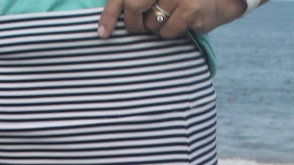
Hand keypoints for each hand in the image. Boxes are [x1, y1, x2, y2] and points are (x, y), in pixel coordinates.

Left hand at [98, 0, 248, 39]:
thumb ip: (139, 1)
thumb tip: (106, 26)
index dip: (110, 14)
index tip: (102, 33)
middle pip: (133, 7)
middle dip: (133, 24)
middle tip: (139, 28)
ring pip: (151, 23)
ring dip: (156, 27)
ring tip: (171, 15)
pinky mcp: (191, 7)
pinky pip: (167, 32)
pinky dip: (172, 32)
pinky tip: (185, 21)